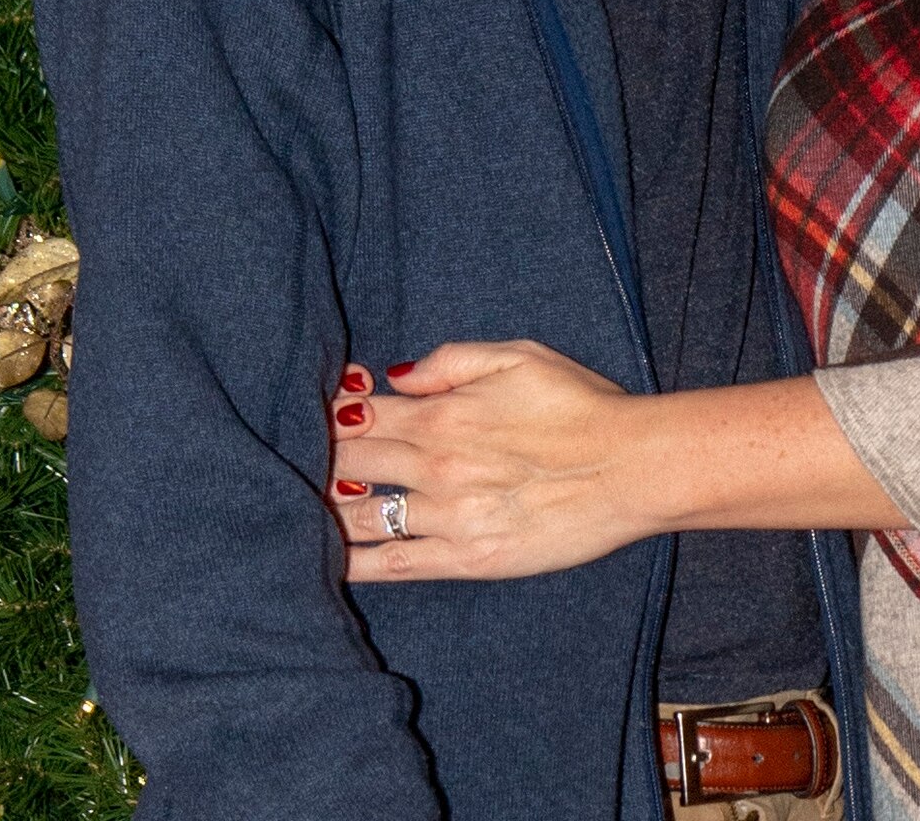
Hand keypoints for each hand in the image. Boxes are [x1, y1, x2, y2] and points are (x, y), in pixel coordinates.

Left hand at [327, 341, 641, 582]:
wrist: (630, 466)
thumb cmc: (581, 404)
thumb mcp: (519, 356)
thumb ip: (451, 359)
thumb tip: (395, 375)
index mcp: (443, 410)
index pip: (357, 414)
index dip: (325, 416)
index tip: (305, 419)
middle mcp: (435, 463)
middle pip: (347, 463)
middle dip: (315, 462)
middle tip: (289, 465)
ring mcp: (446, 515)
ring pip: (360, 515)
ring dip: (323, 511)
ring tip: (298, 511)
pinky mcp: (465, 558)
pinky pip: (392, 565)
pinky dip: (352, 563)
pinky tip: (323, 562)